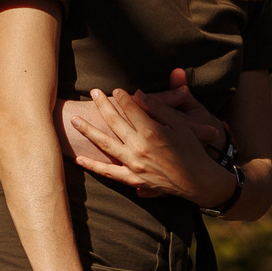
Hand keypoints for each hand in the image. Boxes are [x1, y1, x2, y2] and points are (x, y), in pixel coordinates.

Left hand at [66, 84, 234, 205]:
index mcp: (152, 132)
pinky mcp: (133, 179)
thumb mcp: (180, 124)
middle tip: (92, 92)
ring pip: (105, 144)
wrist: (197, 181)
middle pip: (115, 121)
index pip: (131, 108)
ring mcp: (134, 164)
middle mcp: (139, 148)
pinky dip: (93, 166)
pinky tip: (79, 159)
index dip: (122, 96)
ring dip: (88, 131)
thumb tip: (137, 94)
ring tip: (74, 120)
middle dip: (102, 104)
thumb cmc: (191, 149)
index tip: (116, 89)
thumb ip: (158, 108)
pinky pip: (108, 172)